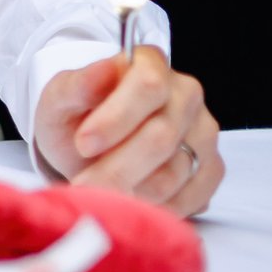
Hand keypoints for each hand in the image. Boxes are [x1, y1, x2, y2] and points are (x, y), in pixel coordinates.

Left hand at [34, 47, 222, 215]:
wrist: (88, 147)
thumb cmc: (76, 117)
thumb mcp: (60, 99)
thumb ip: (78, 85)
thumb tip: (105, 68)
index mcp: (151, 63)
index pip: (148, 85)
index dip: (117, 118)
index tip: (84, 144)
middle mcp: (186, 94)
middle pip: (162, 136)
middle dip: (117, 167)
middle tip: (83, 185)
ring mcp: (203, 132)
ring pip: (176, 171)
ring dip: (133, 191)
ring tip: (101, 194)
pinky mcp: (211, 168)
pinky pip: (193, 195)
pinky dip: (157, 207)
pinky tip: (130, 204)